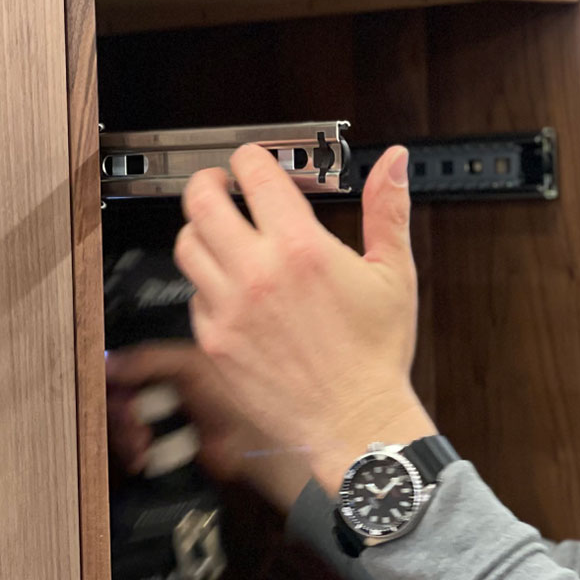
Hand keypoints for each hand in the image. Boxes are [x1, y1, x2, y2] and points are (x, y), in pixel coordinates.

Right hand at [103, 340, 310, 511]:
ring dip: (124, 438)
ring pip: (118, 426)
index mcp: (166, 363)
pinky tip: (142, 458)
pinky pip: (128, 448)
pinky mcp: (156, 447)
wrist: (246, 450)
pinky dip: (131, 453)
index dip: (111, 383)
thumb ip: (149, 359)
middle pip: (115, 399)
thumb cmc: (228, 402)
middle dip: (119, 417)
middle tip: (134, 429)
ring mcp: (156, 419)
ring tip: (141, 449)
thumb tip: (107, 363)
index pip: (120, 367)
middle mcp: (158, 388)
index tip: (111, 397)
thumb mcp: (191, 367)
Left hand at [174, 143, 436, 492]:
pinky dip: (207, 285)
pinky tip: (232, 290)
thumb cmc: (375, 356)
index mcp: (301, 248)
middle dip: (208, 183)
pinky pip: (193, 297)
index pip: (253, 174)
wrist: (353, 421)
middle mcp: (257, 274)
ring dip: (201, 231)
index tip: (252, 163)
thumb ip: (387, 210)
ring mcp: (229, 309)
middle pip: (200, 202)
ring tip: (221, 235)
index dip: (249, 159)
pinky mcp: (215, 342)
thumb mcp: (393, 274)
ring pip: (186, 246)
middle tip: (218, 185)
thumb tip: (393, 163)